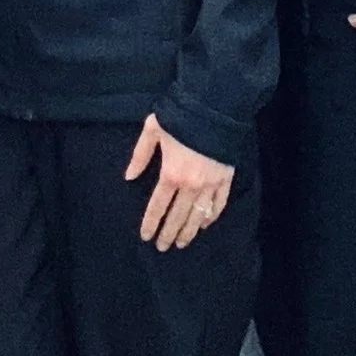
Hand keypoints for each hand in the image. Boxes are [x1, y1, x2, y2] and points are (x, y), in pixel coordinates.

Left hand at [123, 116, 233, 251]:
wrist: (214, 108)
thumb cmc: (180, 117)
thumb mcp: (152, 130)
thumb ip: (140, 156)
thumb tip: (129, 176)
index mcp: (171, 174)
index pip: (158, 206)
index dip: (151, 223)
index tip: (146, 236)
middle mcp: (191, 185)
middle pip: (177, 217)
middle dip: (169, 234)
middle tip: (163, 247)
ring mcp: (210, 185)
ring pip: (198, 216)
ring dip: (189, 232)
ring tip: (182, 243)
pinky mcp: (226, 180)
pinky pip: (218, 205)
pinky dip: (211, 217)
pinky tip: (205, 225)